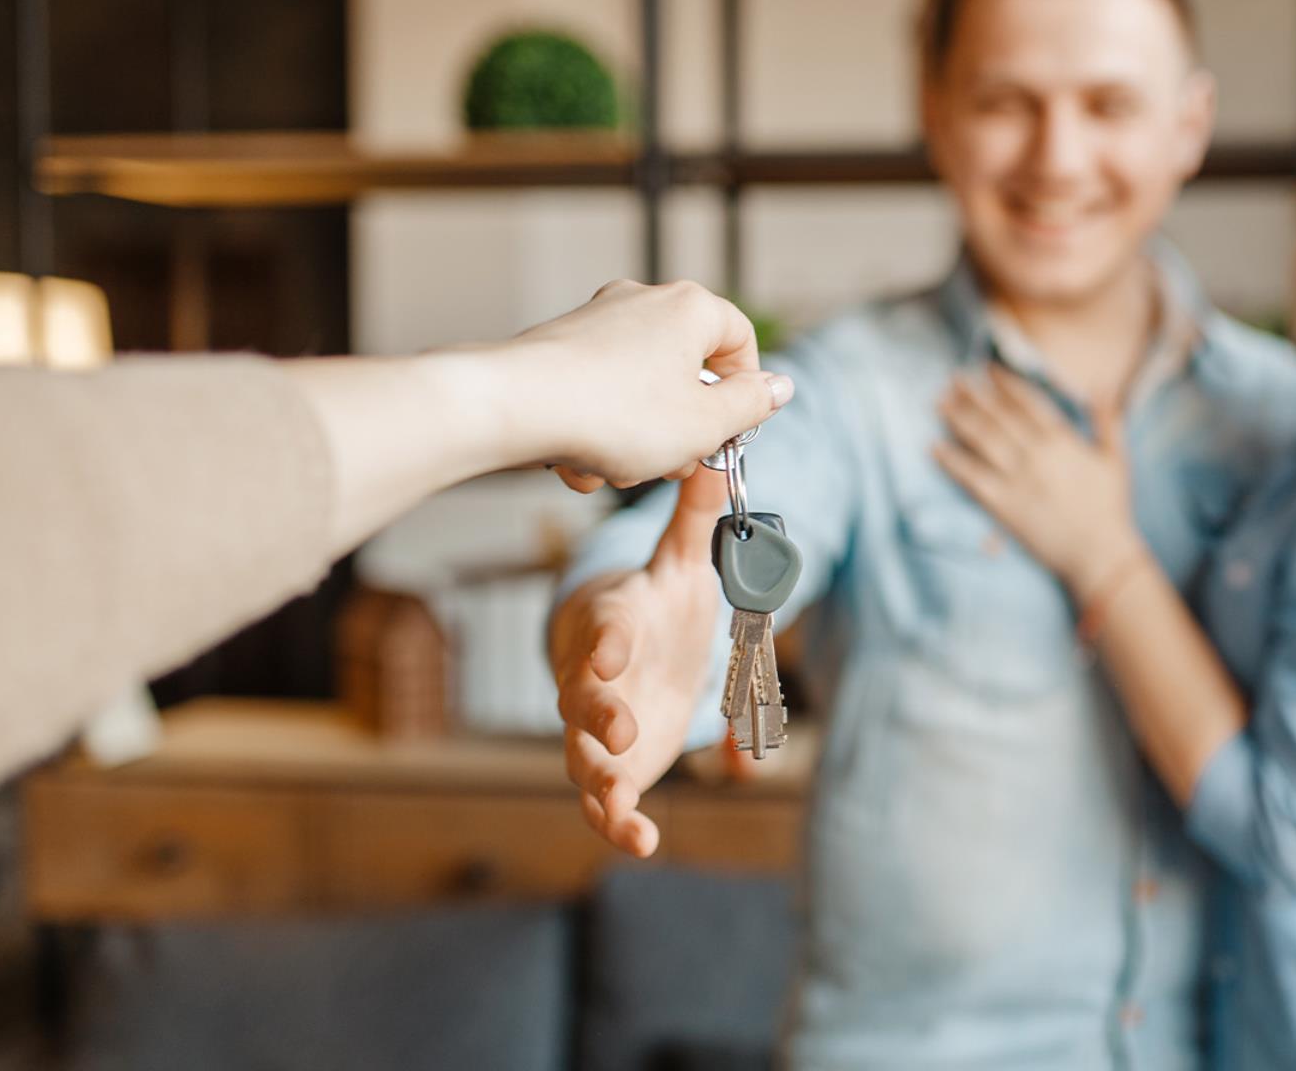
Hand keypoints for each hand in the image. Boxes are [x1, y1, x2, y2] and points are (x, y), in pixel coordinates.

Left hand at [481, 280, 793, 490]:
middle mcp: (643, 302)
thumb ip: (750, 405)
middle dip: (682, 426)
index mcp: (690, 308)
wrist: (512, 407)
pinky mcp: (560, 347)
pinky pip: (597, 394)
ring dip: (636, 439)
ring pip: (640, 390)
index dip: (743, 392)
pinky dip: (595, 431)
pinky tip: (578, 462)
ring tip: (614, 467)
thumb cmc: (613, 414)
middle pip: (687, 370)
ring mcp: (597, 322)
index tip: (731, 432)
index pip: (740, 341)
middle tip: (672, 463)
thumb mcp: (704, 423)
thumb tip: (779, 387)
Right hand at [551, 467, 725, 856]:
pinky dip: (619, 823)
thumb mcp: (679, 564)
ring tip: (621, 807)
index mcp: (614, 625)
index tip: (612, 650)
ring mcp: (596, 730)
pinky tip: (644, 842)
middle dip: (598, 716)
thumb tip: (712, 453)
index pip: (606, 627)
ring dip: (599, 783)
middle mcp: (594, 681)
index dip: (608, 638)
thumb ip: (695, 519)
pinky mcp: (611, 769)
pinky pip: (605, 800)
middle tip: (622, 730)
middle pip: (582, 700)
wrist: (627, 654)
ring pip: (583, 758)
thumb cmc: (653, 606)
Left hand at [932, 364, 1143, 597]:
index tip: (986, 369)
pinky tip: (934, 448)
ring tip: (940, 403)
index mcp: (1062, 440)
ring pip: (981, 440)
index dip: (1004, 383)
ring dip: (958, 419)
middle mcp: (1036, 454)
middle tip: (953, 379)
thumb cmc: (1110, 507)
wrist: (1099, 554)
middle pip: (997, 416)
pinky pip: (972, 478)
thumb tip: (1104, 386)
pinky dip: (952, 461)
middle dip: (973, 395)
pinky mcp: (1003, 506)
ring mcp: (1018, 480)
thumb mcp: (1115, 458)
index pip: (1027, 401)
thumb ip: (1108, 420)